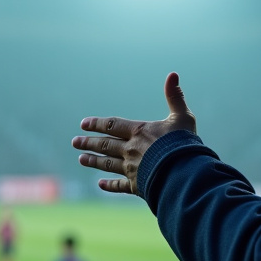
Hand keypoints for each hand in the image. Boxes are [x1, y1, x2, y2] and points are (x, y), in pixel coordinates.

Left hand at [73, 72, 196, 194]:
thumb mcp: (183, 116)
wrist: (184, 173)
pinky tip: (100, 184)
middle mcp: (131, 150)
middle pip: (105, 145)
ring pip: (108, 164)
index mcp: (139, 132)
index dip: (97, 124)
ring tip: (81, 159)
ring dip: (94, 161)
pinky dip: (109, 185)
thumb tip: (173, 74)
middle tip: (75, 142)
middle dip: (89, 142)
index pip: (112, 125)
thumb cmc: (184, 143)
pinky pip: (119, 185)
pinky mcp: (137, 186)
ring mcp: (132, 169)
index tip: (83, 124)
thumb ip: (175, 97)